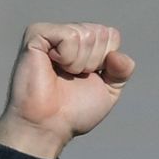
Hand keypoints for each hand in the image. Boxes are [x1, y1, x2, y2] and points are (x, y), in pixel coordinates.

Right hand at [0, 22, 135, 158]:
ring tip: (62, 74)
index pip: (112, 35)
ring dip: (80, 63)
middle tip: (73, 78)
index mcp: (85, 44)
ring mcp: (51, 33)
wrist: (49, 125)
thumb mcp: (108, 91)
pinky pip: (69, 36)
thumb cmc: (73, 111)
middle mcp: (68, 34)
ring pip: (87, 35)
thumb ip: (122, 71)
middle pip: (101, 33)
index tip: (89, 77)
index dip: (108, 61)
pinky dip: (68, 57)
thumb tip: (117, 55)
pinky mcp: (36, 34)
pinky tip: (52, 65)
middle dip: (94, 62)